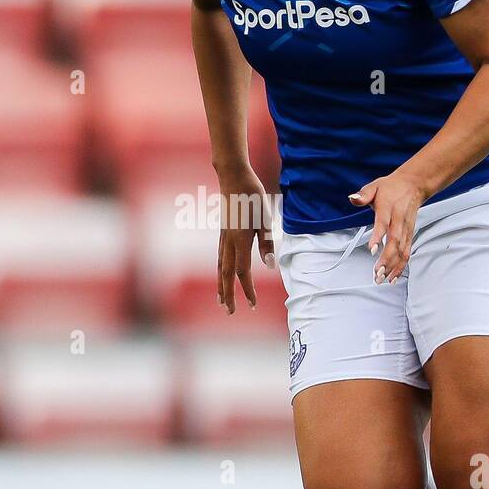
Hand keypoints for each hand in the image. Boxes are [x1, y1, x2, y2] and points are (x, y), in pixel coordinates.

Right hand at [216, 164, 275, 313]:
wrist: (233, 176)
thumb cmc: (252, 195)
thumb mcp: (265, 217)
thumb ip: (266, 242)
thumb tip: (269, 265)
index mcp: (240, 239)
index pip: (242, 271)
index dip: (247, 289)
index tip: (252, 304)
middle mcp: (228, 241)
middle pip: (226, 274)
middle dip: (228, 294)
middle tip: (230, 312)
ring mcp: (223, 236)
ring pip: (219, 266)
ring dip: (221, 285)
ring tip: (221, 300)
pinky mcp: (222, 231)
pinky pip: (219, 256)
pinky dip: (219, 270)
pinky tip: (221, 275)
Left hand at [348, 168, 426, 283]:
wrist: (414, 184)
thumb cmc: (391, 187)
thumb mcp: (375, 186)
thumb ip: (363, 194)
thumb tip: (353, 198)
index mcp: (389, 208)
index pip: (384, 224)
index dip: (378, 236)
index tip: (372, 249)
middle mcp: (399, 220)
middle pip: (394, 242)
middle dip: (386, 259)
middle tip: (377, 273)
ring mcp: (406, 229)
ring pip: (402, 250)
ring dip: (393, 266)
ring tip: (382, 279)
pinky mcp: (410, 234)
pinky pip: (407, 252)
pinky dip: (401, 266)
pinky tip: (393, 277)